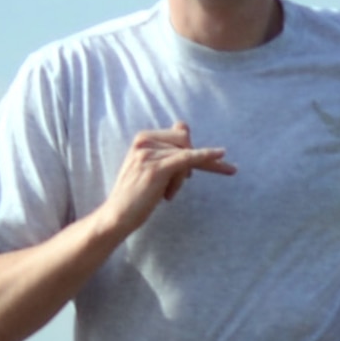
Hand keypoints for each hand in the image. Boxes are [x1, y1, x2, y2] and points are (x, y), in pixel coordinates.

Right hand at [102, 124, 234, 238]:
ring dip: (180, 180)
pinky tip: (221, 154)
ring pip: (186, 156)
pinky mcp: (157, 168)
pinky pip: (187, 158)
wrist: (118, 215)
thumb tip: (184, 126)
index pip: (178, 136)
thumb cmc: (136, 194)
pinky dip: (205, 156)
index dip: (191, 151)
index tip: (202, 165)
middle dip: (191, 164)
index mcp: (143, 138)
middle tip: (181, 184)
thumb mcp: (152, 166)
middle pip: (185, 143)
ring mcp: (149, 153)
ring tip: (165, 194)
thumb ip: (169, 149)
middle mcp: (144, 141)